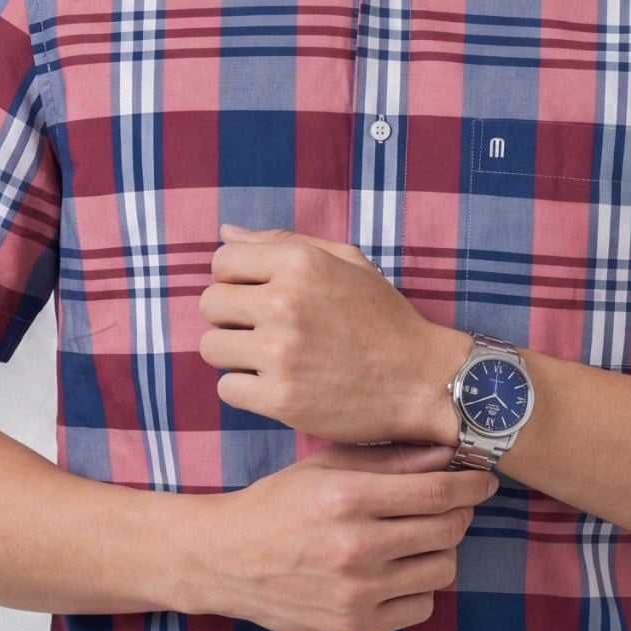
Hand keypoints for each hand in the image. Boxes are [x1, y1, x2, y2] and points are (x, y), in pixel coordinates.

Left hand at [199, 223, 463, 445]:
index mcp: (299, 263)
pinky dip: (247, 390)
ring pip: (212, 347)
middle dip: (231, 316)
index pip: (222, 261)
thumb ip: (282, 242)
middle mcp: (285, 303)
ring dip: (235, 354)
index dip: (235, 279)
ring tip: (271, 358)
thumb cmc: (382, 318)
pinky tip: (278, 385)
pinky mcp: (280, 399)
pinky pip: (227, 389)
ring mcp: (280, 353)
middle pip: (209, 303)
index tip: (258, 297)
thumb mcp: (345, 262)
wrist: (421, 380)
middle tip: (265, 330)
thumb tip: (226, 231)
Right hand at [199, 439, 499, 630]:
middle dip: (459, 514)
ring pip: (442, 570)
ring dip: (439, 551)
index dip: (471, 485)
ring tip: (416, 538)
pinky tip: (396, 571)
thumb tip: (449, 454)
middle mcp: (355, 547)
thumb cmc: (280, 503)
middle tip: (450, 506)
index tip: (483, 480)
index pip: (437, 493)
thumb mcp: (327, 467)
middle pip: (447, 531)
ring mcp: (356, 592)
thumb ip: (390, 460)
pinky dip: (418, 587)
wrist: (226, 560)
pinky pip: (421, 606)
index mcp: (347, 498)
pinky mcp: (355, 626)